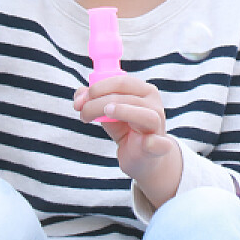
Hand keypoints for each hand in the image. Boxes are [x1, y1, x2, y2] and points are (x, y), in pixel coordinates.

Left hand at [74, 73, 181, 195]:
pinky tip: (146, 142)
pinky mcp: (159, 147)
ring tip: (106, 113)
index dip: (98, 87)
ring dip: (122, 111)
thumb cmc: (125, 130)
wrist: (142, 158)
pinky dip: (154, 142)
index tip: (80, 100)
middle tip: (83, 112)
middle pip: (126, 96)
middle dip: (99, 101)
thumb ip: (91, 100)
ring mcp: (158, 125)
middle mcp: (153, 103)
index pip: (121, 81)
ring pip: (143, 114)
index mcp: (143, 90)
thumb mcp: (107, 112)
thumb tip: (79, 97)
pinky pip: (160, 143)